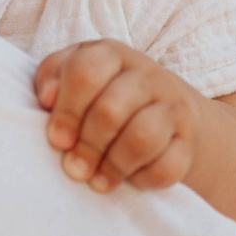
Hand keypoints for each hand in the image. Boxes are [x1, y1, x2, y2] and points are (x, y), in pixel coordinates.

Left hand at [34, 39, 204, 192]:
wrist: (167, 110)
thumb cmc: (103, 94)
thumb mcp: (75, 76)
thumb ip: (53, 78)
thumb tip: (47, 98)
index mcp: (112, 54)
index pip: (87, 71)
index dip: (67, 109)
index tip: (56, 140)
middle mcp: (146, 76)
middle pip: (111, 109)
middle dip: (87, 145)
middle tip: (73, 168)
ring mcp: (172, 107)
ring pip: (142, 137)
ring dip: (113, 165)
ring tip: (96, 181)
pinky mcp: (188, 142)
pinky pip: (168, 166)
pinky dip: (144, 178)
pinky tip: (129, 180)